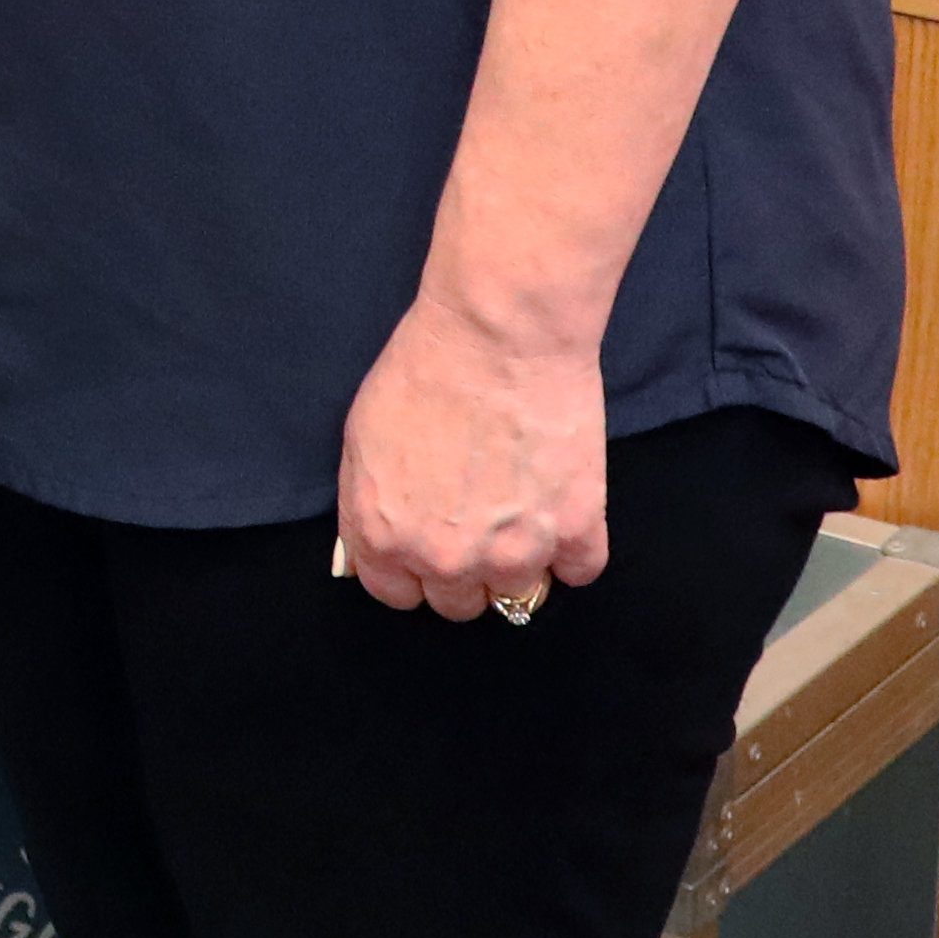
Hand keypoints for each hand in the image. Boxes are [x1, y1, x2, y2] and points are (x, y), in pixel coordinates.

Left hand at [330, 288, 612, 622]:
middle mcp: (447, 560)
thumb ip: (363, 508)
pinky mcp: (575, 531)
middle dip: (464, 568)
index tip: (428, 543)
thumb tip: (368, 556)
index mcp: (386, 539)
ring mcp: (515, 553)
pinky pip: (579, 572)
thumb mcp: (359, 440)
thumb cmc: (424, 370)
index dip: (412, 568)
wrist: (498, 334)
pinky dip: (574, 547)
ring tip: (522, 504)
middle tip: (478, 518)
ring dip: (521, 560)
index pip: (398, 595)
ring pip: (519, 596)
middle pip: (459, 603)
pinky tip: (561, 505)